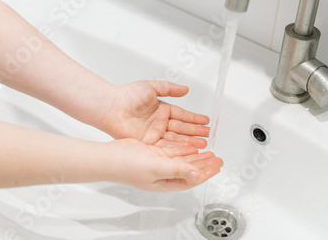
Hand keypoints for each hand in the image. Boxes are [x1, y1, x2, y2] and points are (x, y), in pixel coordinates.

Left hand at [97, 81, 209, 147]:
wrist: (111, 106)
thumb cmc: (127, 95)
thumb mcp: (152, 87)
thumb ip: (170, 88)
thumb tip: (186, 89)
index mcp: (162, 109)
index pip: (183, 115)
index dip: (195, 119)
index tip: (206, 121)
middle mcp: (160, 122)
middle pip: (182, 128)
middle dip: (196, 132)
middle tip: (208, 135)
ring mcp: (155, 133)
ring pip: (176, 138)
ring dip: (190, 141)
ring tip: (203, 143)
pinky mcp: (148, 143)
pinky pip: (166, 146)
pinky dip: (178, 148)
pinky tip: (188, 149)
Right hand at [104, 138, 222, 191]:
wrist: (110, 156)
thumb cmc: (128, 166)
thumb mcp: (157, 167)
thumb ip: (177, 169)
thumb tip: (196, 174)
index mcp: (166, 181)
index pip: (191, 178)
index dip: (206, 172)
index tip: (217, 166)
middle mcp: (164, 173)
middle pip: (190, 169)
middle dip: (205, 164)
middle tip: (218, 158)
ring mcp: (158, 163)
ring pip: (182, 159)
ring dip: (196, 155)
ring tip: (209, 151)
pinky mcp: (153, 153)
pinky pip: (173, 151)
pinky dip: (183, 148)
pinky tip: (191, 145)